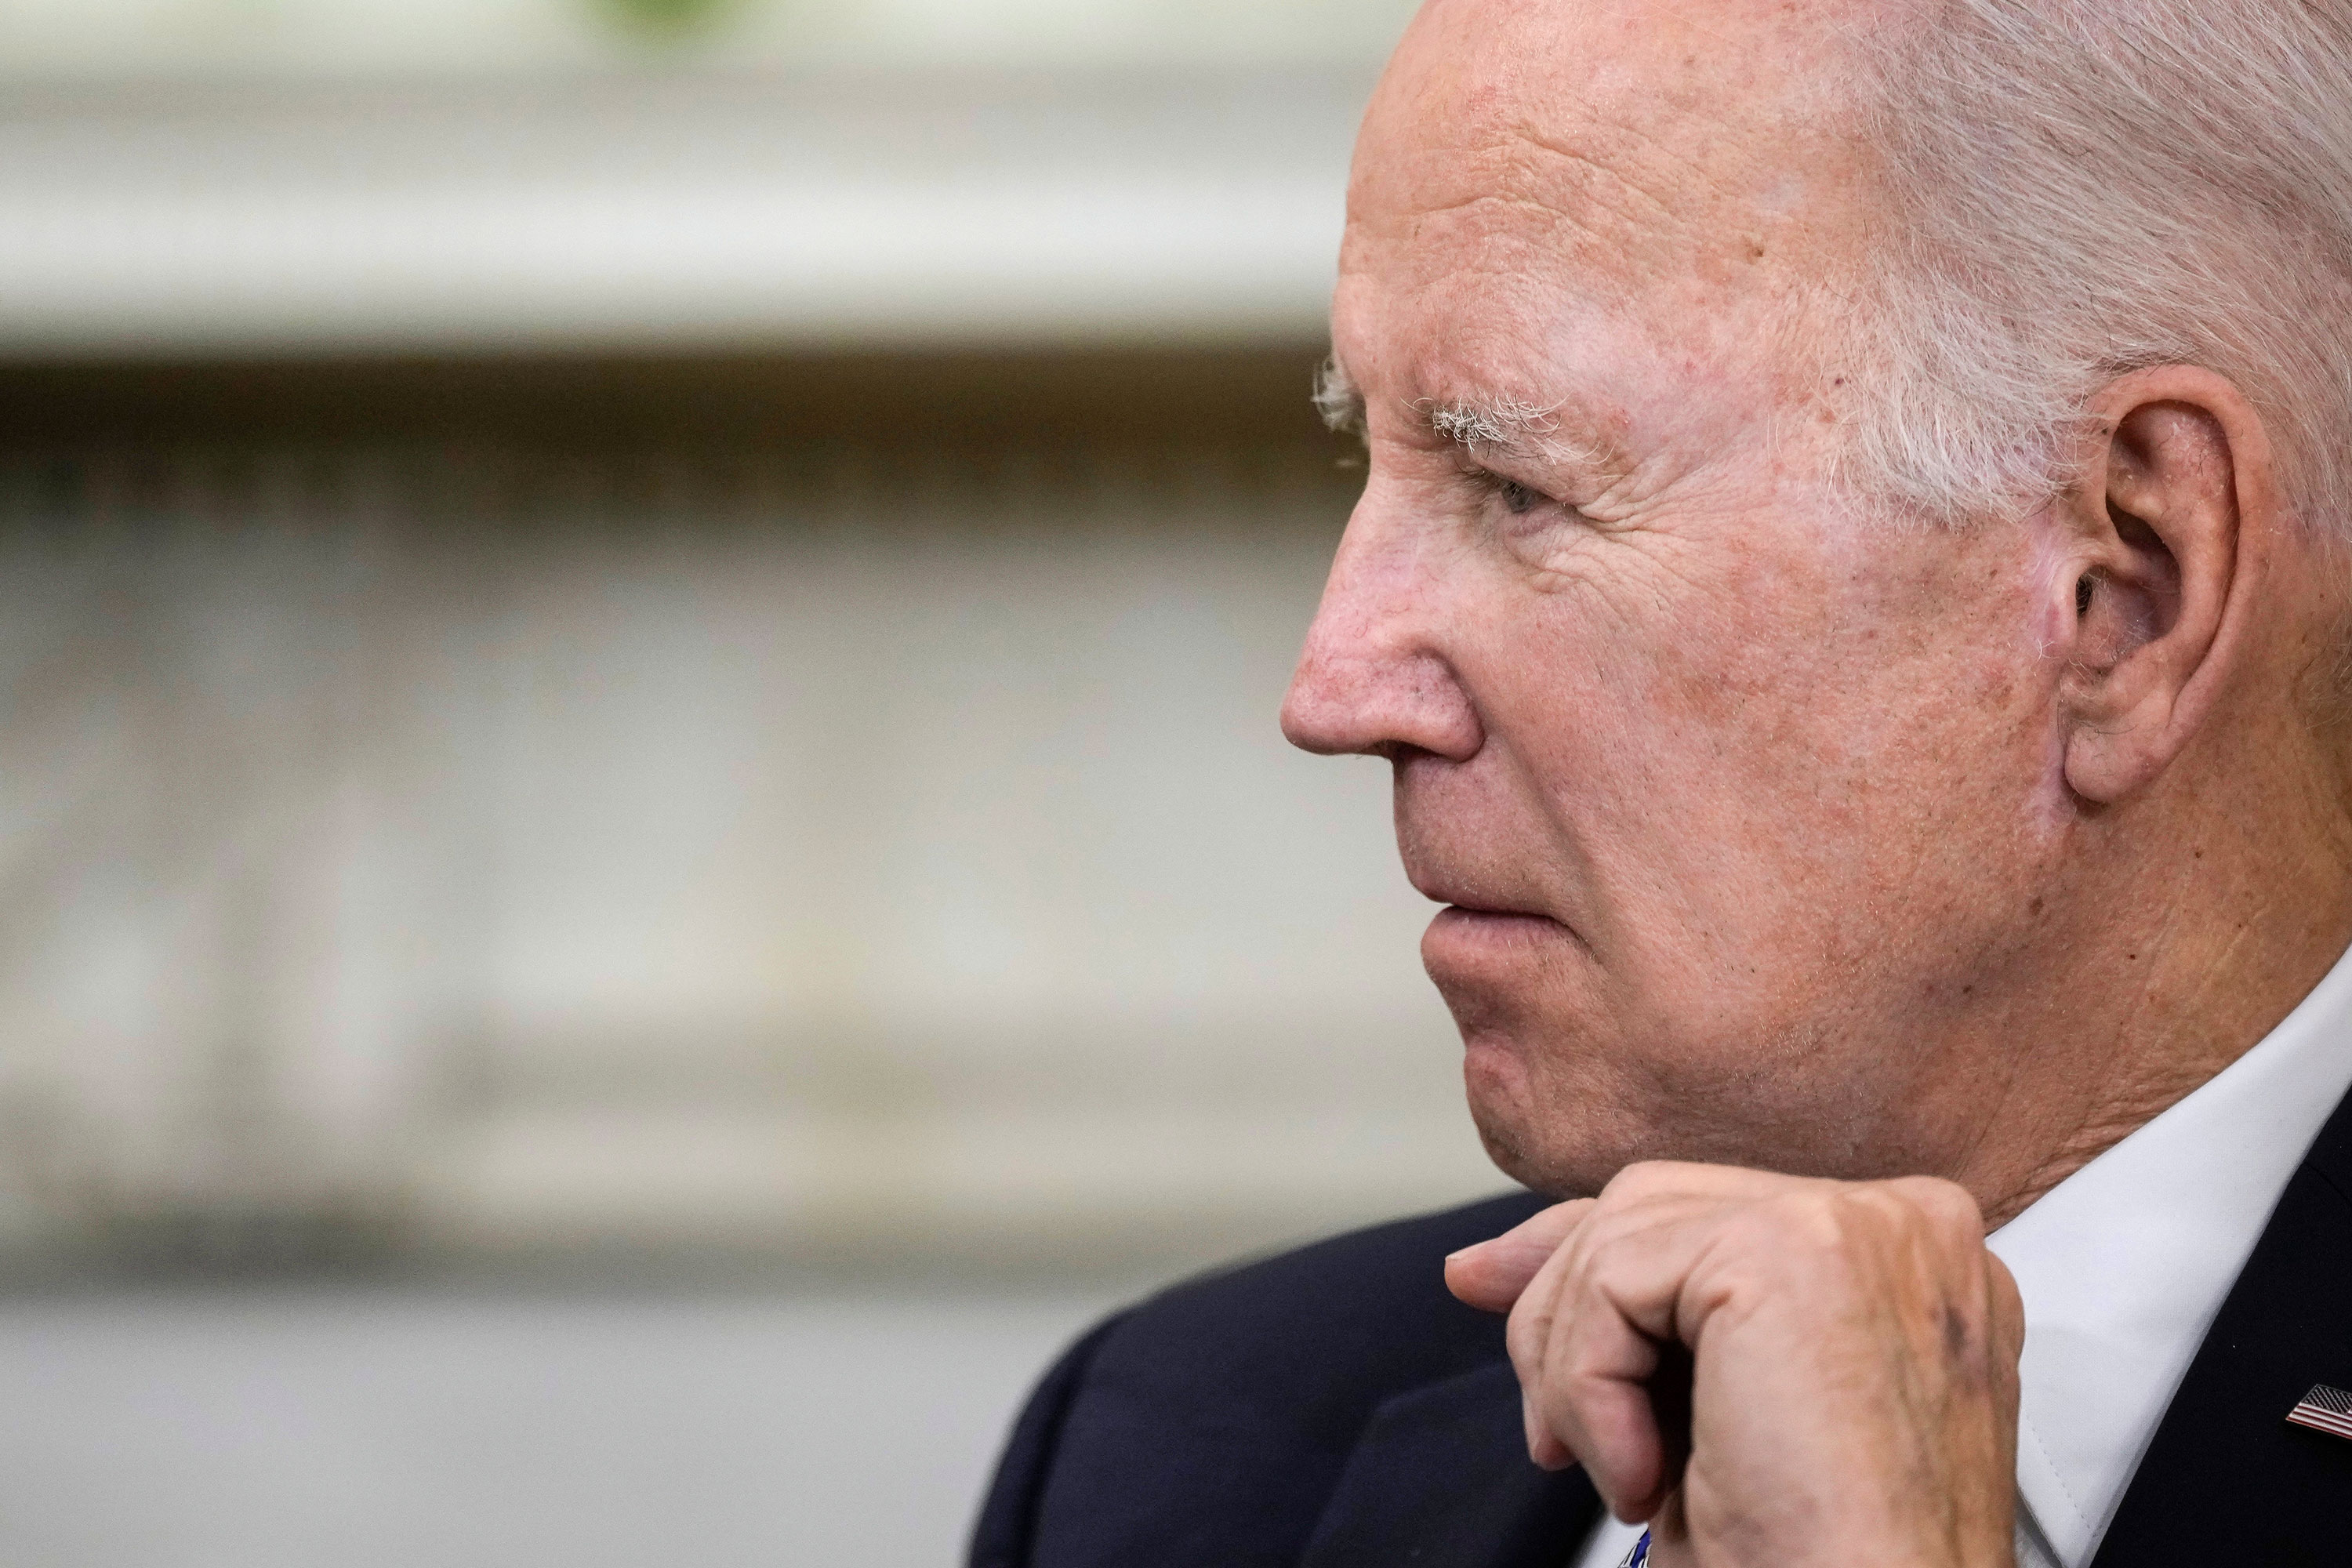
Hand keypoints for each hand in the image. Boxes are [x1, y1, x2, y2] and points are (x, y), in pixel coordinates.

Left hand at [1447, 1162, 2022, 1567]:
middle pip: (1654, 1205)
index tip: (1498, 1289)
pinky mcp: (1792, 1249)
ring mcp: (1858, 1225)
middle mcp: (1903, 1226)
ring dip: (1577, 1373)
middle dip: (1564, 1313)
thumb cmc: (1812, 1559)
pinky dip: (1587, 1390)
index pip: (1705, 1208)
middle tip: (1553, 1436)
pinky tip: (1640, 1479)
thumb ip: (1623, 1305)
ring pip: (1619, 1236)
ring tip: (1624, 1478)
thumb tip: (1481, 1263)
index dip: (1594, 1261)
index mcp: (1905, 1257)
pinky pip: (1611, 1281)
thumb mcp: (1701, 1409)